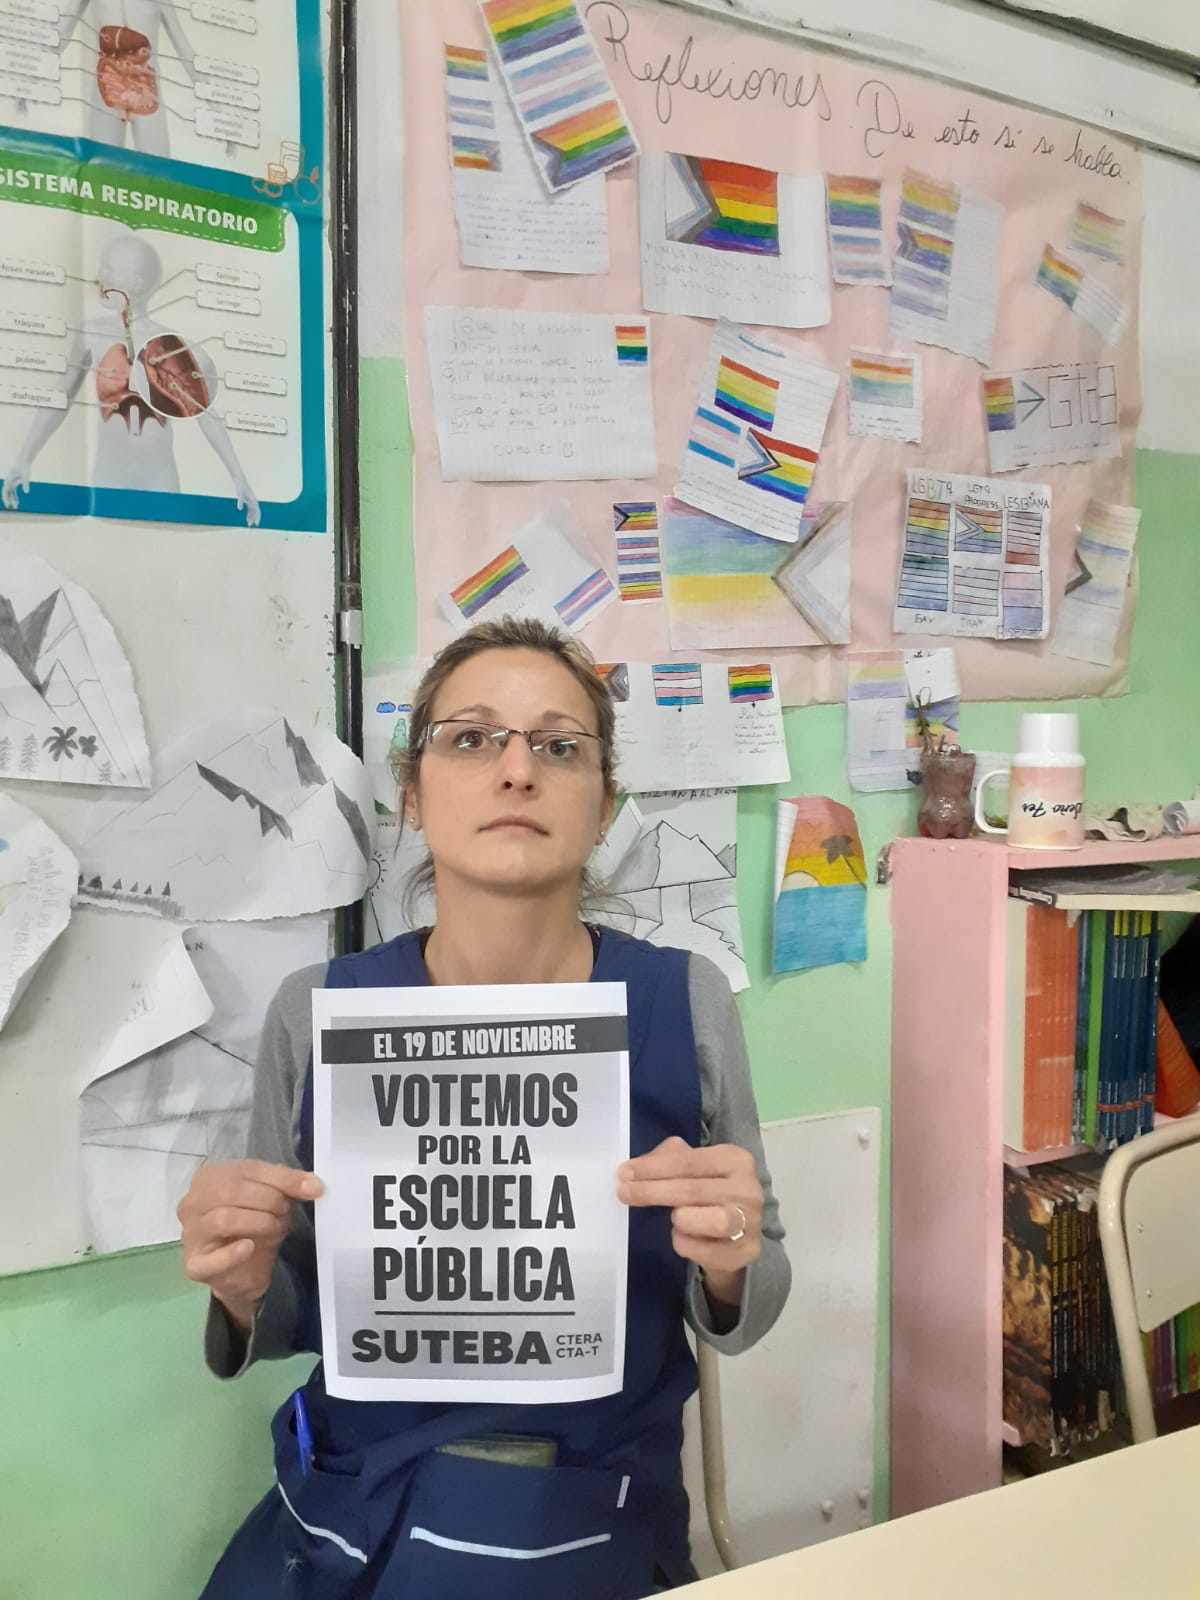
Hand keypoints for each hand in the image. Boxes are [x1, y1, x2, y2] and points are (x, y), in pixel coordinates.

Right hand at [2, 465, 29, 509]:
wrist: (23, 461)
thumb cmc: (24, 468)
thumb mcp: (25, 476)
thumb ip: (25, 484)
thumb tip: (27, 492)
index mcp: (8, 481)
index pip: (5, 491)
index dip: (6, 498)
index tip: (8, 505)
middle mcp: (8, 482)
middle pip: (7, 493)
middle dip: (8, 500)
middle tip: (12, 508)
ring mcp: (11, 483)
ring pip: (10, 493)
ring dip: (12, 499)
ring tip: (16, 506)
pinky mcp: (14, 483)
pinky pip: (13, 492)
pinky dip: (15, 497)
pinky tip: (18, 502)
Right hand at [178, 1158, 321, 1331]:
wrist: (245, 1269)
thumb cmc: (254, 1224)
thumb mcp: (272, 1197)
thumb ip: (289, 1185)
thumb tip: (314, 1185)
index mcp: (209, 1178)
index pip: (246, 1169)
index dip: (281, 1179)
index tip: (311, 1189)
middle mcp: (192, 1202)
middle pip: (231, 1191)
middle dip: (269, 1200)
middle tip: (286, 1212)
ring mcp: (190, 1234)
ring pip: (224, 1219)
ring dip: (260, 1222)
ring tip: (275, 1228)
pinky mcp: (195, 1265)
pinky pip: (212, 1259)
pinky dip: (233, 1253)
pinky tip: (249, 1247)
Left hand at [236, 479, 260, 527]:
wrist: (240, 480)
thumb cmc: (240, 486)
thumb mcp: (239, 494)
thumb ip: (240, 501)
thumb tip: (239, 509)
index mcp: (253, 500)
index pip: (256, 511)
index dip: (256, 517)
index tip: (256, 524)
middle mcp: (253, 501)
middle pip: (255, 512)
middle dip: (254, 519)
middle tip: (251, 525)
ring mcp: (251, 501)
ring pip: (253, 511)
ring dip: (251, 517)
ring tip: (249, 523)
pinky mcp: (248, 500)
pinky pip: (250, 509)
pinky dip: (249, 514)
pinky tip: (247, 518)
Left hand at [617, 1136, 762, 1305]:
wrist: (737, 1232)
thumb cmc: (707, 1192)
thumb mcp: (691, 1166)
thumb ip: (667, 1159)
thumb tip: (634, 1168)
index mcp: (735, 1160)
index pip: (688, 1162)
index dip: (653, 1168)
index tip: (624, 1173)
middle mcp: (748, 1189)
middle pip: (692, 1190)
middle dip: (652, 1192)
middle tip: (623, 1193)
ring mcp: (751, 1222)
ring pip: (711, 1220)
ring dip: (682, 1219)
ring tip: (673, 1218)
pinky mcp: (746, 1251)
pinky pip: (707, 1251)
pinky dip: (686, 1244)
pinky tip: (682, 1236)